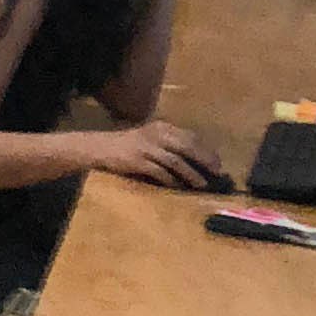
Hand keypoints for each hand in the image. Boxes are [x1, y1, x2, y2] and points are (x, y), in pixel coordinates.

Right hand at [93, 121, 225, 194]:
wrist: (97, 147)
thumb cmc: (126, 145)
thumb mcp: (149, 138)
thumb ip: (169, 143)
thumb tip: (194, 158)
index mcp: (162, 127)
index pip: (190, 137)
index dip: (206, 150)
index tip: (218, 162)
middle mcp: (156, 135)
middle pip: (187, 147)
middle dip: (204, 160)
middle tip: (217, 173)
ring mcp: (146, 148)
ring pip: (176, 161)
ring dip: (191, 174)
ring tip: (202, 184)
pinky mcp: (137, 161)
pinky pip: (159, 172)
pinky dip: (171, 180)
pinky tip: (178, 187)